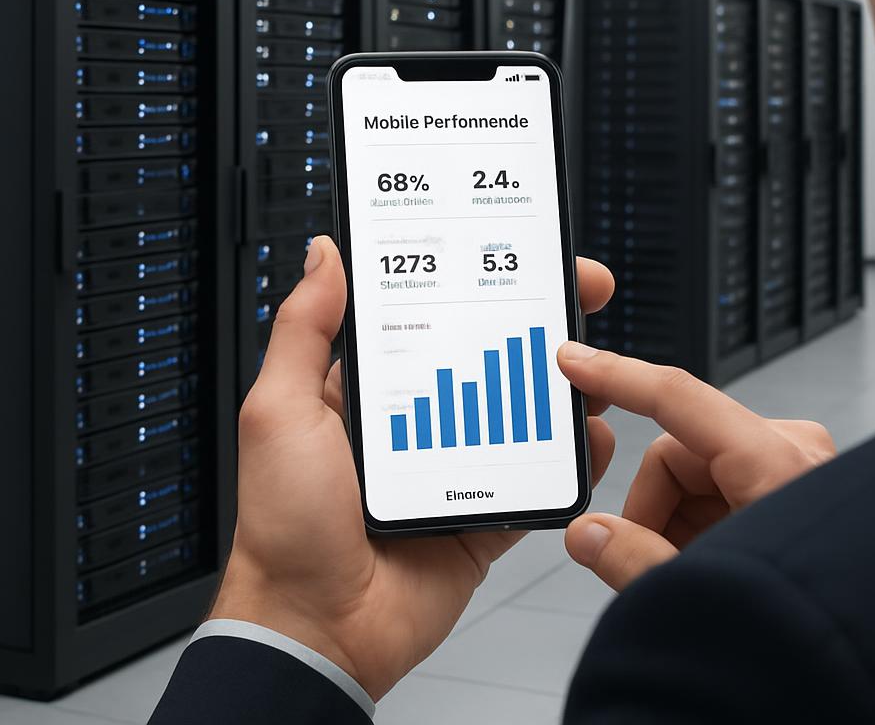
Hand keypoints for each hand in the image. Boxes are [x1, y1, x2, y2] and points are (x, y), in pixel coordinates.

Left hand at [211, 237, 615, 701]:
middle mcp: (422, 417)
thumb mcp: (280, 411)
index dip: (478, 279)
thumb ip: (303, 331)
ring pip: (526, 410)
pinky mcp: (486, 512)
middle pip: (494, 353)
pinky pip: (538, 477)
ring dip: (564, 384)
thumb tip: (324, 255)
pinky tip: (590, 436)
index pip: (436, 313)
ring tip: (589, 366)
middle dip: (541, 321)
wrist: (317, 630)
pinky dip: (570, 458)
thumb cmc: (286, 525)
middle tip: (579, 293)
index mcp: (376, 386)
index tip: (515, 249)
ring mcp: (459, 464)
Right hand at [556, 343, 835, 591]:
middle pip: (680, 452)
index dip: (617, 376)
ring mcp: (798, 465)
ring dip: (677, 523)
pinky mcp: (798, 481)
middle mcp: (792, 451)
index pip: (677, 398)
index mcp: (776, 465)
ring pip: (698, 472)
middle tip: (647, 564)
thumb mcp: (709, 595)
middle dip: (653, 510)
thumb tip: (586, 535)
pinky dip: (703, 524)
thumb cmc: (820, 631)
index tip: (575, 359)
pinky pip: (724, 485)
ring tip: (693, 576)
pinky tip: (713, 565)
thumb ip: (635, 563)